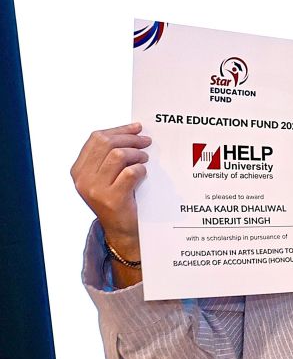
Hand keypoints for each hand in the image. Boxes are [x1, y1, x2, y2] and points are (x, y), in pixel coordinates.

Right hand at [70, 122, 150, 256]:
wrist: (122, 231)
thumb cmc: (119, 198)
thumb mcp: (107, 176)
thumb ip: (110, 156)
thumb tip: (134, 130)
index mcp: (78, 170)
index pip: (96, 138)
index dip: (119, 130)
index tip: (137, 127)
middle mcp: (82, 179)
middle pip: (106, 143)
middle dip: (130, 139)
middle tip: (147, 142)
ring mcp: (95, 190)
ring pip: (118, 155)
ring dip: (137, 154)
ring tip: (145, 159)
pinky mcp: (112, 199)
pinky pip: (131, 173)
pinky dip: (141, 170)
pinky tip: (144, 175)